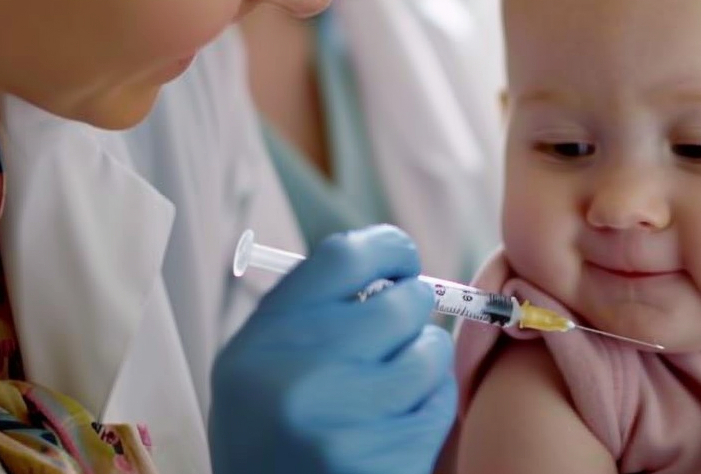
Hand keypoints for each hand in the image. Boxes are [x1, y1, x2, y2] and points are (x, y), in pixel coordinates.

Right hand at [209, 226, 455, 473]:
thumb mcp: (261, 363)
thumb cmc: (271, 430)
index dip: (387, 248)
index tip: (400, 261)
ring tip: (394, 381)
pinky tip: (398, 420)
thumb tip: (390, 268)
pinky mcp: (384, 462)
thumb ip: (313, 310)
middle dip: (411, 309)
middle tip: (398, 330)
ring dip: (424, 359)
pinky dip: (430, 405)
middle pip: (400, 302)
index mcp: (264, 340)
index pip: (344, 257)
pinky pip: (439, 404)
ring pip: (429, 351)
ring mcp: (344, 424)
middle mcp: (299, 376)